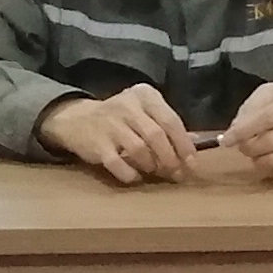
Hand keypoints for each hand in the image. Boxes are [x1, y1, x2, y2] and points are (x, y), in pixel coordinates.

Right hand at [41, 87, 199, 186]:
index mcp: (144, 95)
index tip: (192, 163)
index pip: (170, 120)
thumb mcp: (144, 113)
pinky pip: (119, 164)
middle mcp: (127, 105)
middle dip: (170, 159)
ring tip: (154, 171)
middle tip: (176, 174)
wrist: (77, 120)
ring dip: (152, 166)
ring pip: (140, 150)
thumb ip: (167, 125)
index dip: (184, 144)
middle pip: (157, 136)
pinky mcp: (97, 144)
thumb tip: (195, 144)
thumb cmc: (120, 119)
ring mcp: (110, 124)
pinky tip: (135, 176)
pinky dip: (130, 174)